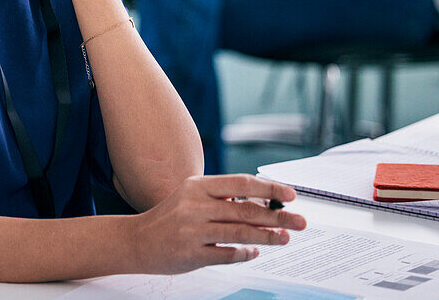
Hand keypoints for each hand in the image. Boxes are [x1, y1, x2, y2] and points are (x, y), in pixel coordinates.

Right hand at [123, 175, 304, 274]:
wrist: (137, 240)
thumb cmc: (170, 217)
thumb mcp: (191, 197)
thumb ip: (222, 198)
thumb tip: (263, 202)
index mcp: (197, 186)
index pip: (240, 183)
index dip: (268, 188)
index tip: (290, 195)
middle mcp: (194, 206)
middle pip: (246, 209)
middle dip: (278, 216)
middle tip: (300, 221)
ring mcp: (192, 231)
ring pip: (240, 233)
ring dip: (267, 237)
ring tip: (284, 238)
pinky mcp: (191, 254)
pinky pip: (227, 254)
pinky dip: (245, 253)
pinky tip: (254, 252)